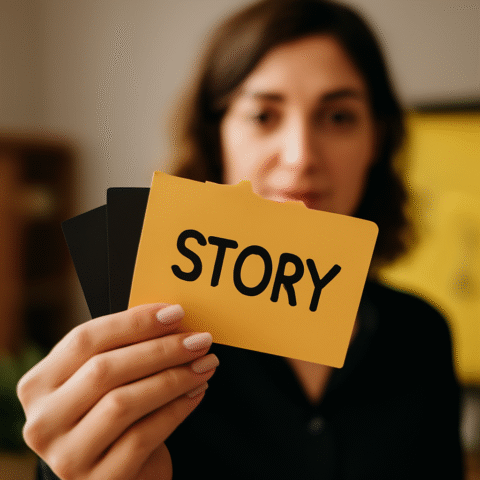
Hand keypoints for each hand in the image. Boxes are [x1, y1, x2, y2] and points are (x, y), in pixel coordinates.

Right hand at [17, 303, 217, 479]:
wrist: (124, 472)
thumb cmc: (115, 415)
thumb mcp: (109, 381)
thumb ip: (124, 349)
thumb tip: (170, 316)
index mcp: (39, 384)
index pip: (85, 340)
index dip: (134, 322)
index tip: (175, 312)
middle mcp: (43, 420)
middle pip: (104, 369)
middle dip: (160, 349)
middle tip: (200, 340)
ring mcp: (67, 455)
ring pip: (123, 403)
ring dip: (173, 378)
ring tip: (205, 363)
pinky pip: (142, 436)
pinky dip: (176, 409)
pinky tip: (197, 392)